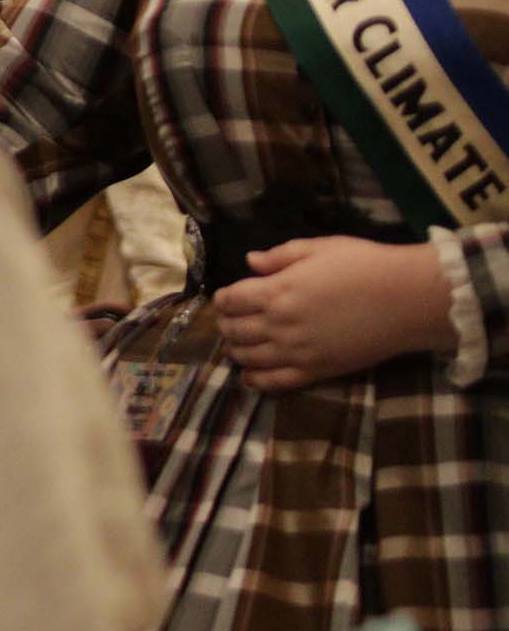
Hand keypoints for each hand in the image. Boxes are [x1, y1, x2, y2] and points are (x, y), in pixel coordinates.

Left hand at [217, 236, 452, 392]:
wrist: (408, 300)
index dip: (223, 298)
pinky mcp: (316, 371)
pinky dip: (254, 379)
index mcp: (276, 291)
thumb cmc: (366, 266)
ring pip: (246, 357)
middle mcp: (279, 324)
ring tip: (240, 342)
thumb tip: (249, 261)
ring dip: (236, 349)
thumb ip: (280, 256)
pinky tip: (251, 373)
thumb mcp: (319, 248)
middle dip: (226, 324)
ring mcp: (296, 352)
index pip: (228, 300)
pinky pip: (273, 382)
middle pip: (233, 330)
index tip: (228, 297)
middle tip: (232, 320)